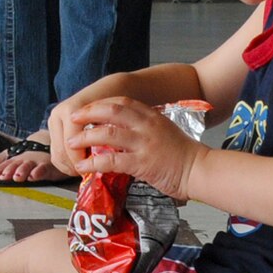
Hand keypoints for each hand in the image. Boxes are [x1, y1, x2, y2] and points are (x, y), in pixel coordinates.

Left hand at [59, 97, 201, 199]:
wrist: (201, 170)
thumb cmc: (183, 154)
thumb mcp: (163, 131)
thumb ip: (143, 128)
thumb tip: (119, 131)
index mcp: (151, 115)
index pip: (121, 102)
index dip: (100, 104)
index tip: (86, 108)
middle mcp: (146, 125)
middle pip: (110, 111)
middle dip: (88, 114)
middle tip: (73, 119)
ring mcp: (144, 143)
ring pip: (107, 134)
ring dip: (85, 138)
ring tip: (72, 143)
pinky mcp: (142, 163)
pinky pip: (111, 160)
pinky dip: (93, 163)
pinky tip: (83, 167)